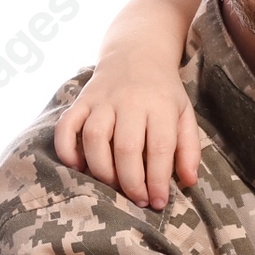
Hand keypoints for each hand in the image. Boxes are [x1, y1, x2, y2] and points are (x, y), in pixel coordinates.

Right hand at [54, 61, 201, 210]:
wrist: (136, 52)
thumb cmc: (163, 93)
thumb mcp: (185, 114)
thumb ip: (189, 148)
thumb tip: (188, 182)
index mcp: (159, 105)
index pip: (159, 148)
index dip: (158, 180)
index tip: (159, 201)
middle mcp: (129, 101)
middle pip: (126, 148)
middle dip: (132, 183)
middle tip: (139, 200)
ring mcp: (101, 100)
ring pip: (94, 139)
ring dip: (102, 171)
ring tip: (113, 187)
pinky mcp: (81, 101)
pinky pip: (66, 126)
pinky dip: (66, 149)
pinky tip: (78, 167)